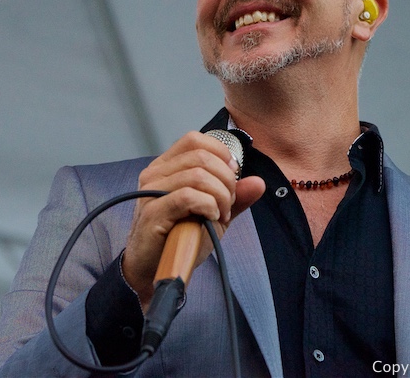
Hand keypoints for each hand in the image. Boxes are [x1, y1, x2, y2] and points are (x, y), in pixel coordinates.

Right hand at [121, 131, 264, 307]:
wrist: (155, 270)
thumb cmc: (181, 239)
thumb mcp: (214, 213)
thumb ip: (235, 196)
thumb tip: (258, 182)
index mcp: (167, 166)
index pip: (195, 140)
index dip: (220, 153)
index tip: (232, 176)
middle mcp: (155, 173)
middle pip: (201, 156)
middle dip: (226, 179)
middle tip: (228, 204)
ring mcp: (151, 191)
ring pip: (197, 175)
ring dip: (219, 195)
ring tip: (220, 215)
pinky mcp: (152, 212)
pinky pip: (188, 196)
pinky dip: (209, 205)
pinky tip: (211, 217)